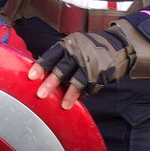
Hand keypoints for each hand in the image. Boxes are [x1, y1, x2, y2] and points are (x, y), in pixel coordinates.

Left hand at [30, 19, 149, 108]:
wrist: (118, 45)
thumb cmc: (89, 48)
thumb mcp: (74, 45)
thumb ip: (60, 58)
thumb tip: (41, 74)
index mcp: (68, 45)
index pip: (51, 55)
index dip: (41, 66)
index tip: (31, 76)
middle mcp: (77, 53)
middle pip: (62, 68)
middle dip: (51, 83)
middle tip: (41, 94)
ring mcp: (90, 64)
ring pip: (77, 80)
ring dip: (70, 94)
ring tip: (64, 105)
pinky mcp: (101, 73)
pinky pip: (90, 86)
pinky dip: (84, 93)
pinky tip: (78, 99)